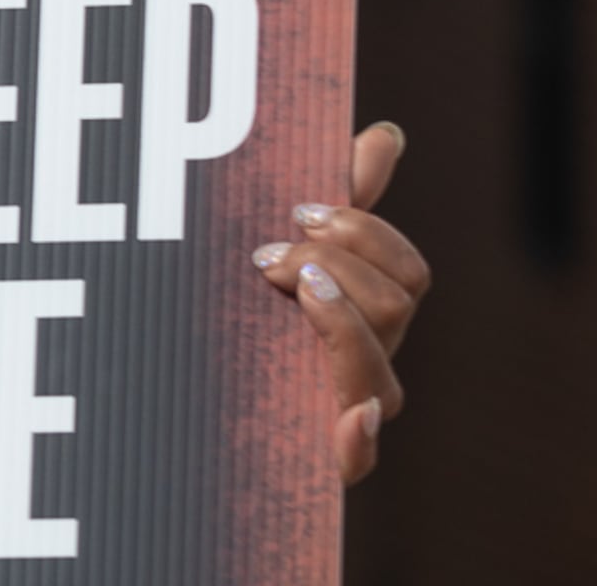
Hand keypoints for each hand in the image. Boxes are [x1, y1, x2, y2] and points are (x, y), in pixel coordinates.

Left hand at [251, 122, 427, 481]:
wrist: (191, 418)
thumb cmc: (242, 324)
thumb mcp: (278, 257)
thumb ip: (333, 199)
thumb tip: (385, 134)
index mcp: (368, 318)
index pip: (405, 271)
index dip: (363, 231)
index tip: (298, 210)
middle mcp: (370, 368)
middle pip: (398, 307)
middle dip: (337, 265)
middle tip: (267, 256)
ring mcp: (352, 419)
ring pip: (383, 369)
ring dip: (339, 322)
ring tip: (284, 294)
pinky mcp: (323, 463)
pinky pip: (357, 458)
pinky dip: (360, 438)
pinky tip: (352, 419)